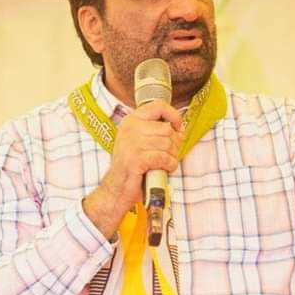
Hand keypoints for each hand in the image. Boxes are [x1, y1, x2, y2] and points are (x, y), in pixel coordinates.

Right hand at [84, 101, 183, 236]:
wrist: (116, 188)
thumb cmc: (132, 166)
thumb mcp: (139, 142)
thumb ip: (155, 131)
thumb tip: (179, 128)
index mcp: (131, 121)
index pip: (158, 106)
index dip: (173, 115)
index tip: (178, 127)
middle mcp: (129, 128)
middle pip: (167, 129)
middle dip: (175, 143)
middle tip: (171, 154)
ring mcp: (131, 144)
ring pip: (167, 144)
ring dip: (172, 156)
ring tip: (166, 163)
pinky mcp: (136, 159)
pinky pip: (164, 158)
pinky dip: (170, 165)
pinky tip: (165, 169)